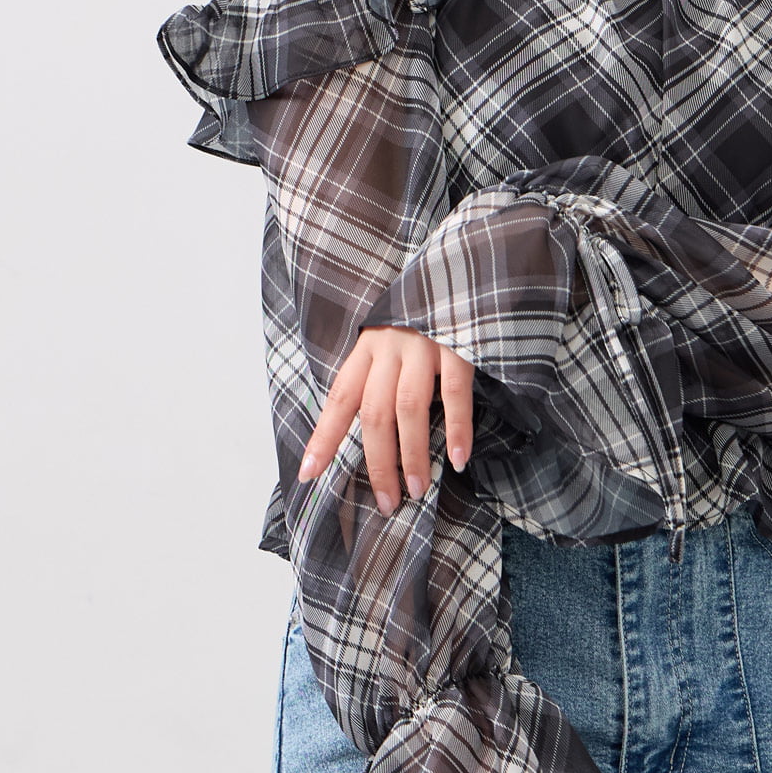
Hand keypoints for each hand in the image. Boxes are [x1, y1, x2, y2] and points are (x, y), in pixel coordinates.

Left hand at [296, 326, 473, 511]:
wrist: (463, 271)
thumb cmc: (423, 312)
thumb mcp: (390, 336)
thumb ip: (379, 373)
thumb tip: (371, 432)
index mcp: (367, 346)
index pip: (339, 399)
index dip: (324, 438)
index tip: (308, 474)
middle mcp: (390, 346)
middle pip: (374, 413)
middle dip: (378, 463)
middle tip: (387, 501)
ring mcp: (424, 344)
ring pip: (409, 408)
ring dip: (412, 454)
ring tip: (417, 489)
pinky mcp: (459, 343)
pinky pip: (454, 393)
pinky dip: (457, 429)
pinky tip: (457, 459)